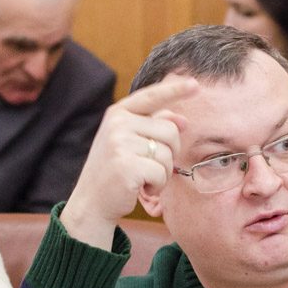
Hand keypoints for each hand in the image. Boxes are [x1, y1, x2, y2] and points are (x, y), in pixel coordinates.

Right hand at [61, 77, 196, 247]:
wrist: (91, 202)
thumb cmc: (114, 170)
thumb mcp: (129, 141)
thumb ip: (154, 125)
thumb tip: (182, 120)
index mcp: (118, 113)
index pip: (152, 96)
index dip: (175, 90)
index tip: (196, 85)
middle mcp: (118, 124)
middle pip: (170, 130)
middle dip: (169, 153)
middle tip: (149, 166)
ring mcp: (120, 144)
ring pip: (168, 154)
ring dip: (162, 172)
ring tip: (142, 178)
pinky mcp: (126, 166)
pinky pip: (162, 173)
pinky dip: (157, 185)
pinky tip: (140, 187)